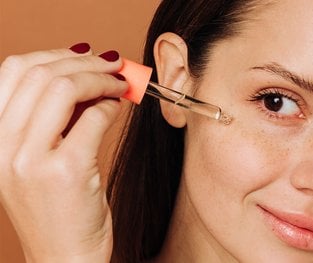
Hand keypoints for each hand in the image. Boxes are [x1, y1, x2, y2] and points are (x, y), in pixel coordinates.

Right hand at [0, 43, 126, 261]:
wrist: (65, 259)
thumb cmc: (59, 209)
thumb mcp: (41, 158)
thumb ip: (57, 116)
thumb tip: (85, 76)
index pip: (14, 71)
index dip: (53, 55)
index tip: (84, 55)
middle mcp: (3, 147)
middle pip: (41, 74)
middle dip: (85, 62)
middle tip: (112, 64)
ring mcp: (30, 160)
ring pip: (65, 88)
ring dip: (101, 78)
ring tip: (120, 82)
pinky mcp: (66, 172)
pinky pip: (93, 118)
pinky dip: (111, 105)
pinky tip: (119, 107)